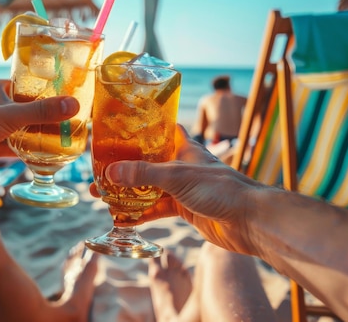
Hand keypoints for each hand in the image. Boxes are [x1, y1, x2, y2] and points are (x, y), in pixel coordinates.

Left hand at [0, 79, 79, 172]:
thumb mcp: (9, 115)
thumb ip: (41, 111)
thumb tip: (73, 104)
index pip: (28, 85)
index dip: (48, 91)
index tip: (68, 97)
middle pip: (28, 109)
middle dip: (47, 117)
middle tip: (70, 121)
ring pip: (23, 129)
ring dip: (39, 134)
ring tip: (63, 138)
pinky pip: (15, 146)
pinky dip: (29, 150)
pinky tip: (46, 155)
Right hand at [92, 125, 262, 253]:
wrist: (249, 221)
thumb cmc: (221, 189)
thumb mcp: (178, 176)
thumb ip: (145, 174)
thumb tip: (112, 173)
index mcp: (184, 147)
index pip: (159, 129)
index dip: (140, 127)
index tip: (117, 129)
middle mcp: (181, 165)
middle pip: (147, 162)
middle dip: (123, 167)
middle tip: (98, 172)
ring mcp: (182, 188)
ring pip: (148, 187)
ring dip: (127, 193)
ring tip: (101, 197)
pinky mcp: (184, 209)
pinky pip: (156, 209)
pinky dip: (140, 214)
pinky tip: (121, 220)